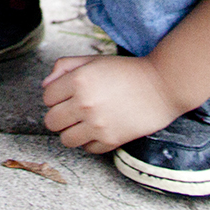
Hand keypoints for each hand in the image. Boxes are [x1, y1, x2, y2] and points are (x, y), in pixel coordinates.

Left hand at [41, 54, 183, 152]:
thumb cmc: (127, 71)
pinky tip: (99, 129)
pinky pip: (87, 149)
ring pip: (65, 139)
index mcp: (78, 80)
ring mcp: (97, 124)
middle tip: (73, 110)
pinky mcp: (111, 140)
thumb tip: (46, 85)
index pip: (47, 97)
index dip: (55, 95)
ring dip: (71, 131)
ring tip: (84, 122)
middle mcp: (84, 104)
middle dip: (59, 115)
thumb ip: (65, 67)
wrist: (162, 85)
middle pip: (51, 121)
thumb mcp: (94, 60)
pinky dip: (90, 141)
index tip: (67, 94)